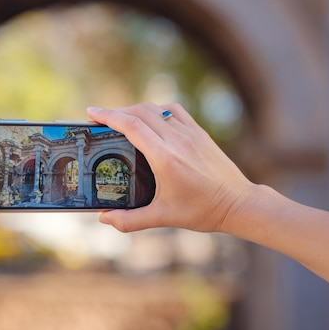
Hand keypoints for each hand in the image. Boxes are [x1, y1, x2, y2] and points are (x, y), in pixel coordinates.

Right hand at [86, 103, 256, 232]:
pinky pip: (174, 111)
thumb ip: (130, 220)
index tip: (91, 111)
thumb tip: (104, 219)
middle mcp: (176, 139)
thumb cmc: (202, 211)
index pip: (131, 125)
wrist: (237, 203)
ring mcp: (190, 132)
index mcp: (164, 157)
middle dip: (116, 112)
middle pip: (139, 112)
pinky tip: (151, 118)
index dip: (108, 115)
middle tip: (100, 118)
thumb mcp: (162, 218)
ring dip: (135, 109)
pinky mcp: (200, 132)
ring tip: (122, 119)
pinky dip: (157, 110)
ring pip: (156, 109)